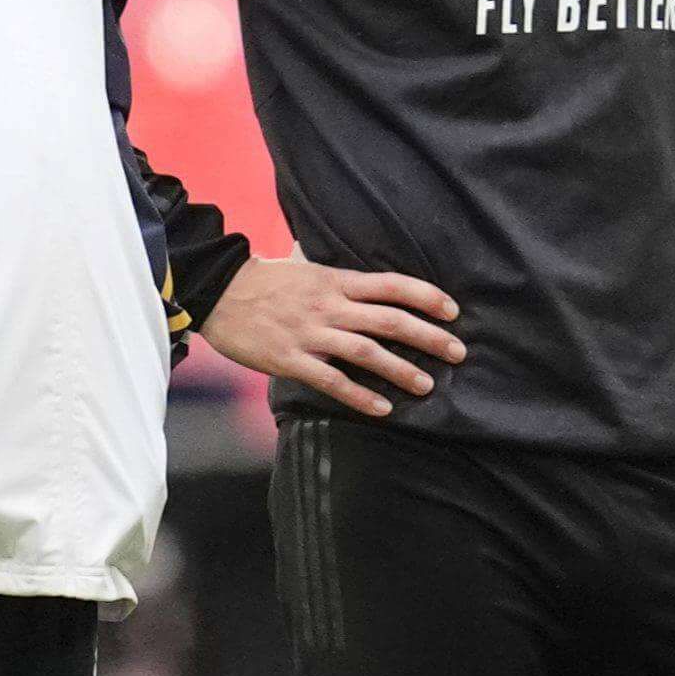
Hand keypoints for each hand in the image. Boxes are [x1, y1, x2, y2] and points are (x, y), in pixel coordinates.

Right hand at [198, 256, 465, 420]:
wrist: (217, 291)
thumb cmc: (265, 280)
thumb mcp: (307, 267)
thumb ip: (340, 277)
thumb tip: (370, 280)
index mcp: (336, 281)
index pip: (392, 286)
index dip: (426, 297)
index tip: (453, 311)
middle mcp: (330, 307)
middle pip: (390, 320)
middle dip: (428, 337)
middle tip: (457, 353)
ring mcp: (310, 334)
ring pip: (366, 352)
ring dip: (401, 370)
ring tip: (426, 386)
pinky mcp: (290, 360)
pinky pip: (331, 380)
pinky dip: (359, 395)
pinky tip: (382, 408)